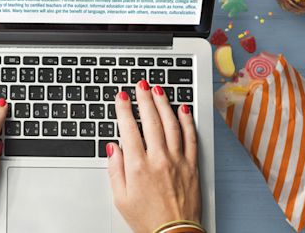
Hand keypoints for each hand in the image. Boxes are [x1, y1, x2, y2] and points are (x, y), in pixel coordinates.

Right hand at [107, 80, 200, 232]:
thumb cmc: (147, 219)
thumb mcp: (120, 198)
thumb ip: (115, 170)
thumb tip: (113, 148)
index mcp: (138, 166)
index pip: (129, 129)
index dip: (124, 109)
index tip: (121, 96)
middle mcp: (158, 159)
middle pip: (151, 121)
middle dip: (145, 99)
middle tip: (142, 85)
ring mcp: (177, 161)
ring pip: (172, 124)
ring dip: (164, 104)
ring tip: (159, 90)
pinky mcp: (191, 166)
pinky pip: (190, 138)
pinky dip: (187, 121)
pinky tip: (183, 110)